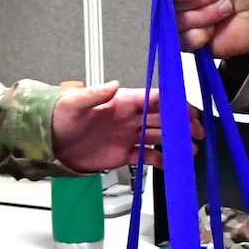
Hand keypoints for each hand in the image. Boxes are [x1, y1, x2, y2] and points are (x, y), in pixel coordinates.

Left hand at [52, 83, 199, 170]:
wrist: (49, 143)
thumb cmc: (59, 117)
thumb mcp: (74, 104)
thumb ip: (95, 94)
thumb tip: (114, 84)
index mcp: (121, 102)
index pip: (153, 99)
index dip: (172, 103)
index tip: (187, 110)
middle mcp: (129, 118)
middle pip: (162, 118)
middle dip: (182, 123)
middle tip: (198, 131)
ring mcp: (128, 136)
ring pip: (158, 136)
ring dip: (175, 142)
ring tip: (191, 150)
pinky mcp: (123, 154)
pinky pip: (146, 156)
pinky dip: (160, 160)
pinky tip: (171, 165)